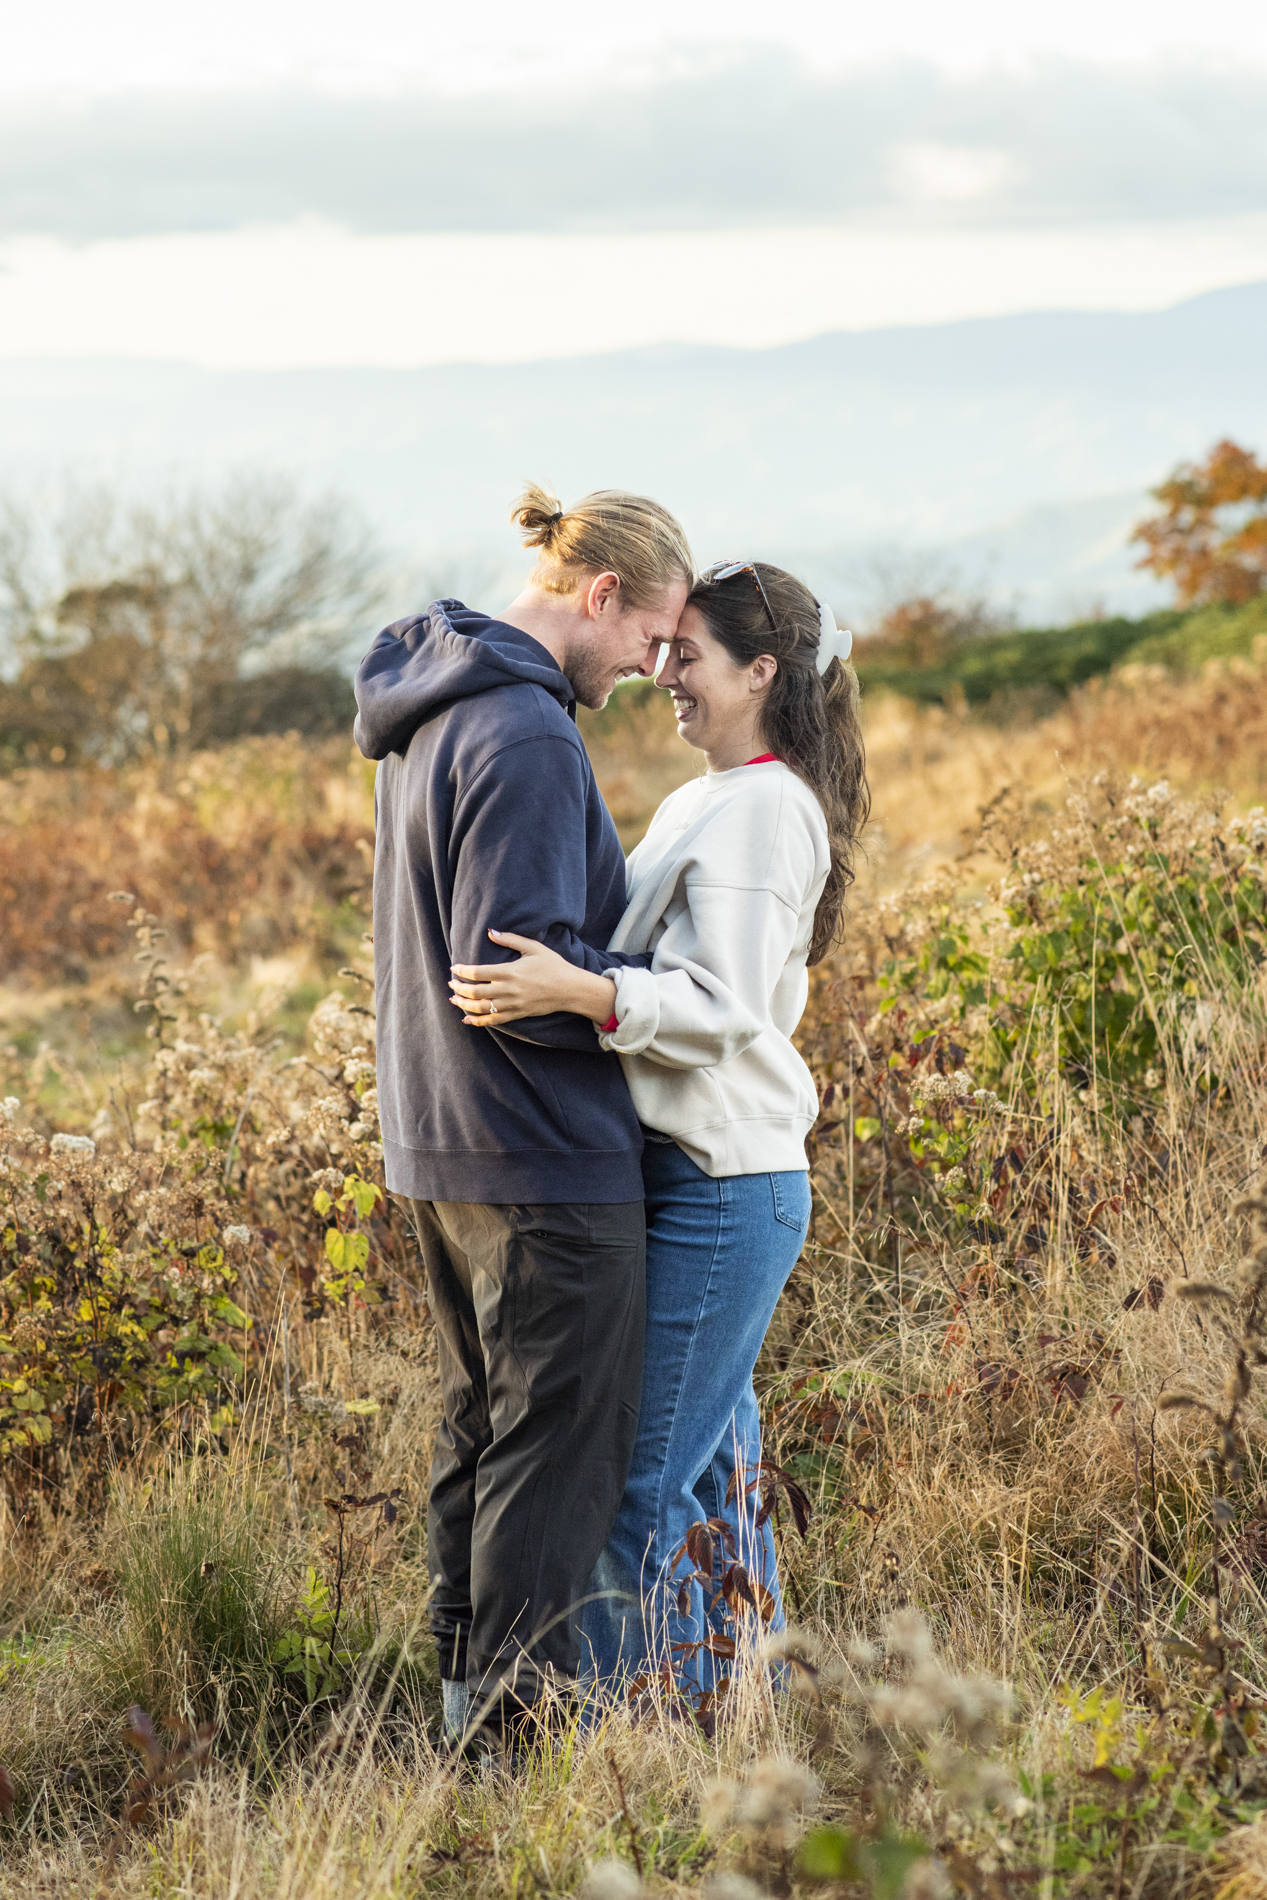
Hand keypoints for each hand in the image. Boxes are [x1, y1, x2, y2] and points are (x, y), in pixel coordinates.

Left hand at [449, 930, 617, 1027]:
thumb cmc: (552, 965)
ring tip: (454, 1000)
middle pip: (475, 993)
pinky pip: (493, 1021)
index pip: (478, 973)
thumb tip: (490, 931)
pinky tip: (467, 1019)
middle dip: (458, 989)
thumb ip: (510, 939)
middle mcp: (509, 990)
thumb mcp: (533, 947)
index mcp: (510, 972)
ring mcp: (512, 1004)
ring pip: (481, 1009)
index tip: (454, 968)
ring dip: (464, 1005)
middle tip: (451, 983)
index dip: (462, 971)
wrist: (570, 989)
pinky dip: (478, 1021)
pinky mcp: (517, 1014)